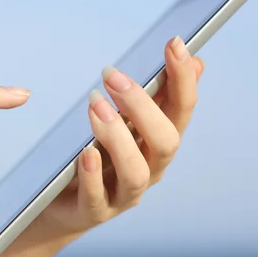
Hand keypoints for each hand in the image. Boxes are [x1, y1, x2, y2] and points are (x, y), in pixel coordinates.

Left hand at [35, 36, 203, 236]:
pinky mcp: (94, 212)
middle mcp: (149, 169)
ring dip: (117, 137)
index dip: (182, 79)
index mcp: (158, 142)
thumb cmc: (95, 153)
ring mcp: (123, 195)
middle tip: (111, 76)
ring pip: (136, 173)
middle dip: (143, 106)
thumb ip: (155, 95)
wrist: (60, 202)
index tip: (173, 44)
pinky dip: (93, 175)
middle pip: (165, 142)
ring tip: (94, 107)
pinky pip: (97, 198)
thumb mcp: (123, 121)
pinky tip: (84, 153)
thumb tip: (197, 61)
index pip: (181, 110)